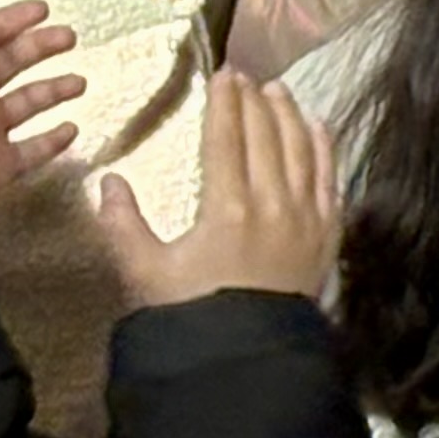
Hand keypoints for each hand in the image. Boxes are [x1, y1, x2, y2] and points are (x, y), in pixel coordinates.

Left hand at [0, 0, 83, 235]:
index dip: (12, 21)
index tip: (43, 9)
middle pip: (13, 63)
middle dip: (41, 47)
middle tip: (69, 37)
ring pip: (29, 102)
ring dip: (54, 90)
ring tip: (79, 84)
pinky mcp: (2, 164)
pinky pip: (34, 149)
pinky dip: (53, 140)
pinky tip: (71, 129)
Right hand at [96, 71, 340, 306]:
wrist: (247, 361)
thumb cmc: (192, 317)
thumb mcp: (147, 276)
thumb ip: (124, 227)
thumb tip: (108, 182)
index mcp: (226, 208)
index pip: (227, 139)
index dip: (225, 103)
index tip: (223, 75)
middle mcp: (272, 203)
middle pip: (265, 135)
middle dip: (254, 100)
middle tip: (246, 76)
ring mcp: (305, 216)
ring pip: (301, 147)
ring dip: (289, 113)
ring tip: (278, 89)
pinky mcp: (327, 232)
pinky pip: (330, 175)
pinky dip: (323, 144)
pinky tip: (317, 124)